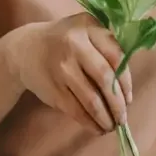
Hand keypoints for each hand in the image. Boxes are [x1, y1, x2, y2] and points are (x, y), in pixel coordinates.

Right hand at [7, 13, 131, 134]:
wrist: (26, 50)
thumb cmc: (67, 45)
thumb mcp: (86, 35)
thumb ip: (107, 52)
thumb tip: (126, 94)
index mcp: (89, 27)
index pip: (116, 57)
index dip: (126, 82)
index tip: (129, 99)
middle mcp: (75, 44)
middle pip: (105, 80)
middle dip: (118, 105)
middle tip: (122, 119)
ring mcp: (62, 67)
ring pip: (92, 100)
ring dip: (105, 118)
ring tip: (112, 126)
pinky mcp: (53, 89)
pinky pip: (77, 111)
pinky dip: (90, 123)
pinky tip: (98, 129)